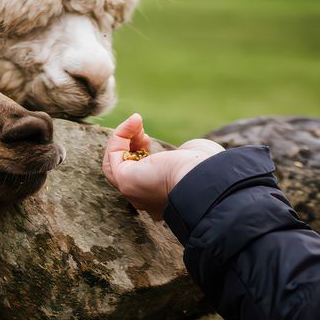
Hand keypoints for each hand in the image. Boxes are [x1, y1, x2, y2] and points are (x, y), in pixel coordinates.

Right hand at [101, 113, 224, 219]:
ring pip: (114, 162)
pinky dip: (120, 134)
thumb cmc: (206, 169)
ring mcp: (131, 190)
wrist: (204, 179)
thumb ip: (180, 157)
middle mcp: (143, 198)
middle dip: (129, 146)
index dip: (139, 155)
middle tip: (141, 132)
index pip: (139, 176)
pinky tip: (134, 122)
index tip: (148, 140)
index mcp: (161, 197)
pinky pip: (113, 153)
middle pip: (123, 168)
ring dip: (122, 138)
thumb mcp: (192, 159)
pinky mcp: (123, 179)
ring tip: (136, 121)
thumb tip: (178, 152)